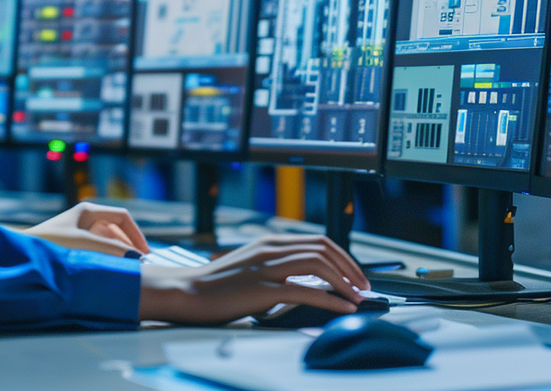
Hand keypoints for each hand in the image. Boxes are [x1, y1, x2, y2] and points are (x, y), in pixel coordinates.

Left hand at [23, 202, 151, 256]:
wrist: (22, 252)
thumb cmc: (51, 243)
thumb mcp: (84, 245)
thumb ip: (111, 249)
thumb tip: (136, 257)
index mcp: (88, 210)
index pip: (123, 217)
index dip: (136, 234)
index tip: (144, 252)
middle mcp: (86, 217)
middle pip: (117, 228)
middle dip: (129, 244)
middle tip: (140, 263)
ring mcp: (80, 229)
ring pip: (108, 239)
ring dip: (119, 251)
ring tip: (127, 267)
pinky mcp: (75, 242)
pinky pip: (98, 247)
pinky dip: (107, 255)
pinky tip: (111, 268)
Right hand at [138, 234, 370, 324]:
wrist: (186, 292)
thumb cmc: (216, 284)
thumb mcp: (250, 266)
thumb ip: (276, 267)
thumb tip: (307, 280)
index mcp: (270, 242)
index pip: (318, 241)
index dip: (343, 257)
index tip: (355, 274)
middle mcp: (271, 250)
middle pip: (323, 250)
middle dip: (350, 268)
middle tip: (364, 287)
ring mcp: (267, 268)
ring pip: (319, 266)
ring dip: (345, 282)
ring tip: (358, 297)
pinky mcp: (263, 290)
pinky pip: (306, 292)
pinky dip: (330, 300)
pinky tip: (342, 308)